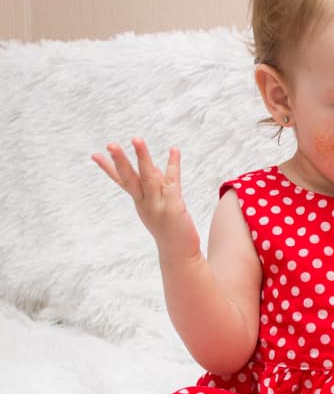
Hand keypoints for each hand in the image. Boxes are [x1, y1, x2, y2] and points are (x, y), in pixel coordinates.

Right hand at [92, 138, 200, 259]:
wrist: (179, 254)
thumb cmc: (170, 230)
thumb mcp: (158, 206)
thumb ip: (156, 187)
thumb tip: (154, 167)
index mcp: (139, 202)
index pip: (121, 182)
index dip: (108, 168)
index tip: (94, 155)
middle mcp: (145, 203)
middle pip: (129, 179)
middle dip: (119, 161)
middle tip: (110, 145)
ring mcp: (157, 205)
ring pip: (148, 177)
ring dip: (142, 157)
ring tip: (136, 139)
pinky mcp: (173, 207)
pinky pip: (172, 182)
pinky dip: (173, 165)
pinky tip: (174, 150)